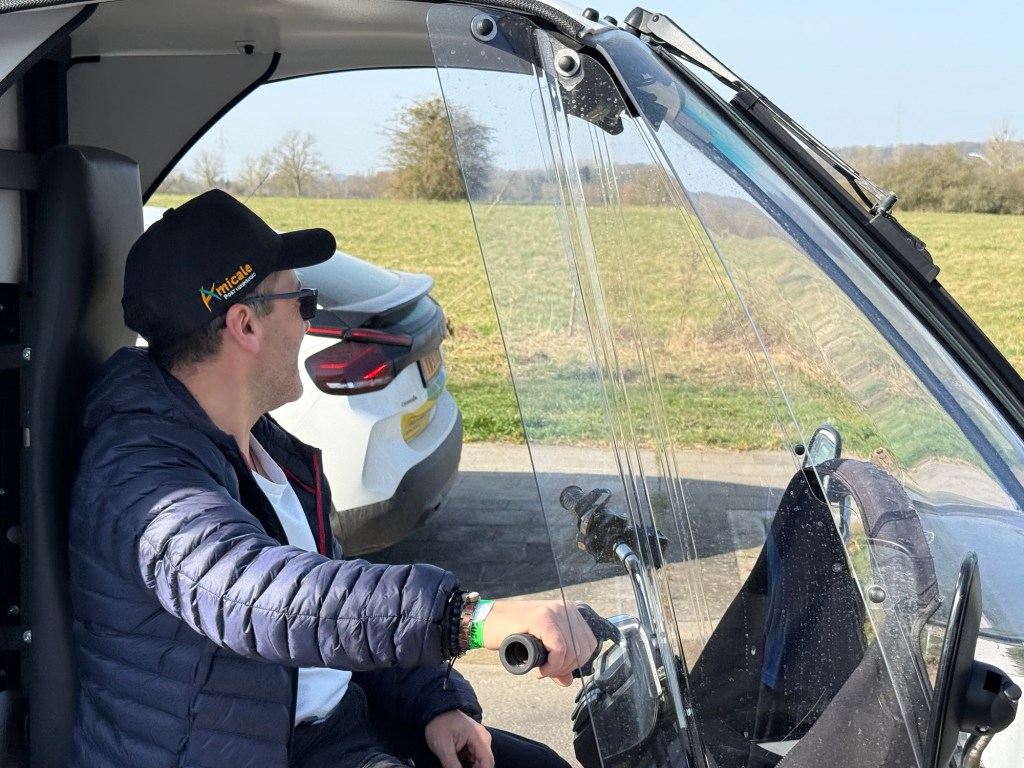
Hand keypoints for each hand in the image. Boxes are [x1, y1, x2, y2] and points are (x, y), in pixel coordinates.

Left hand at [424, 709, 493, 767]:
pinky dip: (468, 766)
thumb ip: (452, 766)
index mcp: (479, 737)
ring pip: (480, 764)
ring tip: (454, 764)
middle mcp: (483, 739)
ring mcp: (479, 741)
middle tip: (455, 767)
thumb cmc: (439, 724)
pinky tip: (457, 765)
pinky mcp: (474, 744)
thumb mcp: (442, 747)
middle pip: (485, 764)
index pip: (487, 763)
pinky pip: (475, 760)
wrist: (435, 711)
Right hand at [481, 600, 597, 685]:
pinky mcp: (543, 619)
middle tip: (546, 672)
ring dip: (557, 668)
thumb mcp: (539, 647)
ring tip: (541, 670)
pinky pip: (560, 649)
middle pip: (583, 649)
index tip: (557, 669)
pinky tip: (539, 668)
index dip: (575, 663)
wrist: (487, 622)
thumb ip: (556, 662)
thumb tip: (568, 681)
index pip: (588, 644)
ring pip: (572, 651)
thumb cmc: (510, 632)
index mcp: (568, 612)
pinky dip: (552, 665)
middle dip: (566, 668)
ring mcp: (554, 612)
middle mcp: (564, 609)